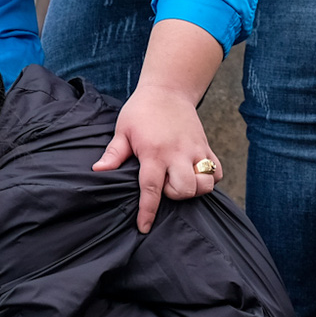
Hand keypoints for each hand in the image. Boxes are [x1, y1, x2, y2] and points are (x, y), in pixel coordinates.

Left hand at [93, 19, 223, 232]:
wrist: (168, 89)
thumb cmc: (141, 110)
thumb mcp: (123, 130)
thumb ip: (113, 154)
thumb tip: (98, 170)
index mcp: (153, 152)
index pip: (151, 188)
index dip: (148, 211)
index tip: (144, 227)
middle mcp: (177, 153)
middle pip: (185, 189)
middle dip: (175, 196)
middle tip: (164, 186)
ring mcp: (195, 150)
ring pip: (205, 183)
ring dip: (194, 189)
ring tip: (180, 180)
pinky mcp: (206, 146)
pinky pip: (217, 171)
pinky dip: (209, 178)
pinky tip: (195, 174)